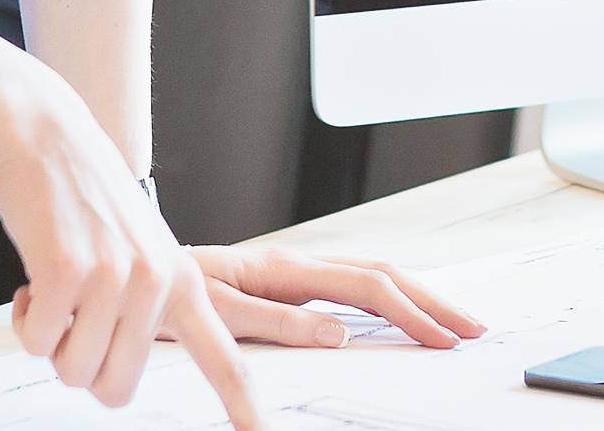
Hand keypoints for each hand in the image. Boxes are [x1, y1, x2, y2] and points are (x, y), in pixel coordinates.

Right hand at [0, 101, 260, 429]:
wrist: (44, 133)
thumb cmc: (85, 197)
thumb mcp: (141, 249)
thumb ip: (146, 308)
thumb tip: (116, 377)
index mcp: (182, 282)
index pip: (225, 359)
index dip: (242, 406)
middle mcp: (156, 283)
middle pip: (115, 389)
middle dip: (82, 367)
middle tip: (72, 322)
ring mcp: (114, 278)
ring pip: (72, 371)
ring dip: (49, 341)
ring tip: (55, 288)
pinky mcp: (66, 273)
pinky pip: (35, 344)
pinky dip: (22, 322)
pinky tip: (30, 280)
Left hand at [184, 245, 488, 348]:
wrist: (130, 270)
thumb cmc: (167, 291)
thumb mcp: (216, 312)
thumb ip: (278, 324)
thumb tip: (340, 335)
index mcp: (287, 268)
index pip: (369, 288)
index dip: (411, 314)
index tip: (443, 339)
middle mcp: (297, 263)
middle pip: (385, 275)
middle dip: (433, 301)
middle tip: (473, 329)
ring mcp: (295, 271)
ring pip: (373, 277)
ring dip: (417, 298)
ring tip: (451, 322)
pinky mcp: (288, 283)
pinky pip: (351, 287)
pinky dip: (389, 299)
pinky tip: (401, 315)